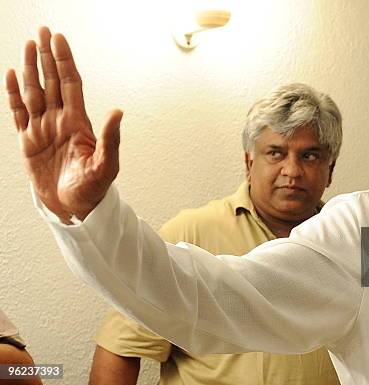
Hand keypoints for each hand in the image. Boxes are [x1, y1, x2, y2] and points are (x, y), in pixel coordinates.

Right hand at [5, 27, 122, 222]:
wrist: (74, 208)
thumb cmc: (94, 189)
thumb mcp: (107, 165)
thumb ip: (111, 138)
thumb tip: (118, 112)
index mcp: (78, 123)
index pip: (70, 84)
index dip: (64, 61)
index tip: (59, 40)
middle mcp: (60, 121)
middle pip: (52, 81)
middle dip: (46, 57)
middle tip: (43, 32)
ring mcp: (43, 129)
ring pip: (34, 92)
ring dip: (30, 69)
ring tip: (27, 45)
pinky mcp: (28, 142)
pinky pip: (18, 113)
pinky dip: (13, 94)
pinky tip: (11, 76)